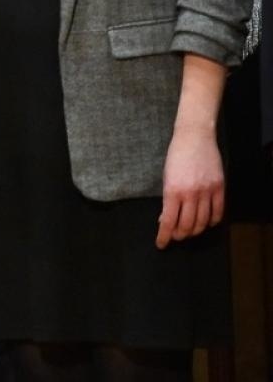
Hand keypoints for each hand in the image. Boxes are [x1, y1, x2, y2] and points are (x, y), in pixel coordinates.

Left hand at [155, 124, 223, 248]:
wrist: (194, 137)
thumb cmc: (176, 156)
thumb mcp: (166, 178)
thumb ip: (167, 199)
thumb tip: (166, 219)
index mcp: (172, 191)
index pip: (169, 222)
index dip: (165, 236)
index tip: (161, 244)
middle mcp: (191, 193)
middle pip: (187, 225)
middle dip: (180, 235)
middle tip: (175, 237)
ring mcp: (207, 191)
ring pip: (203, 222)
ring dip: (195, 230)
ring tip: (188, 231)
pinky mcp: (220, 188)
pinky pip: (218, 212)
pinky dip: (212, 221)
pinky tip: (206, 223)